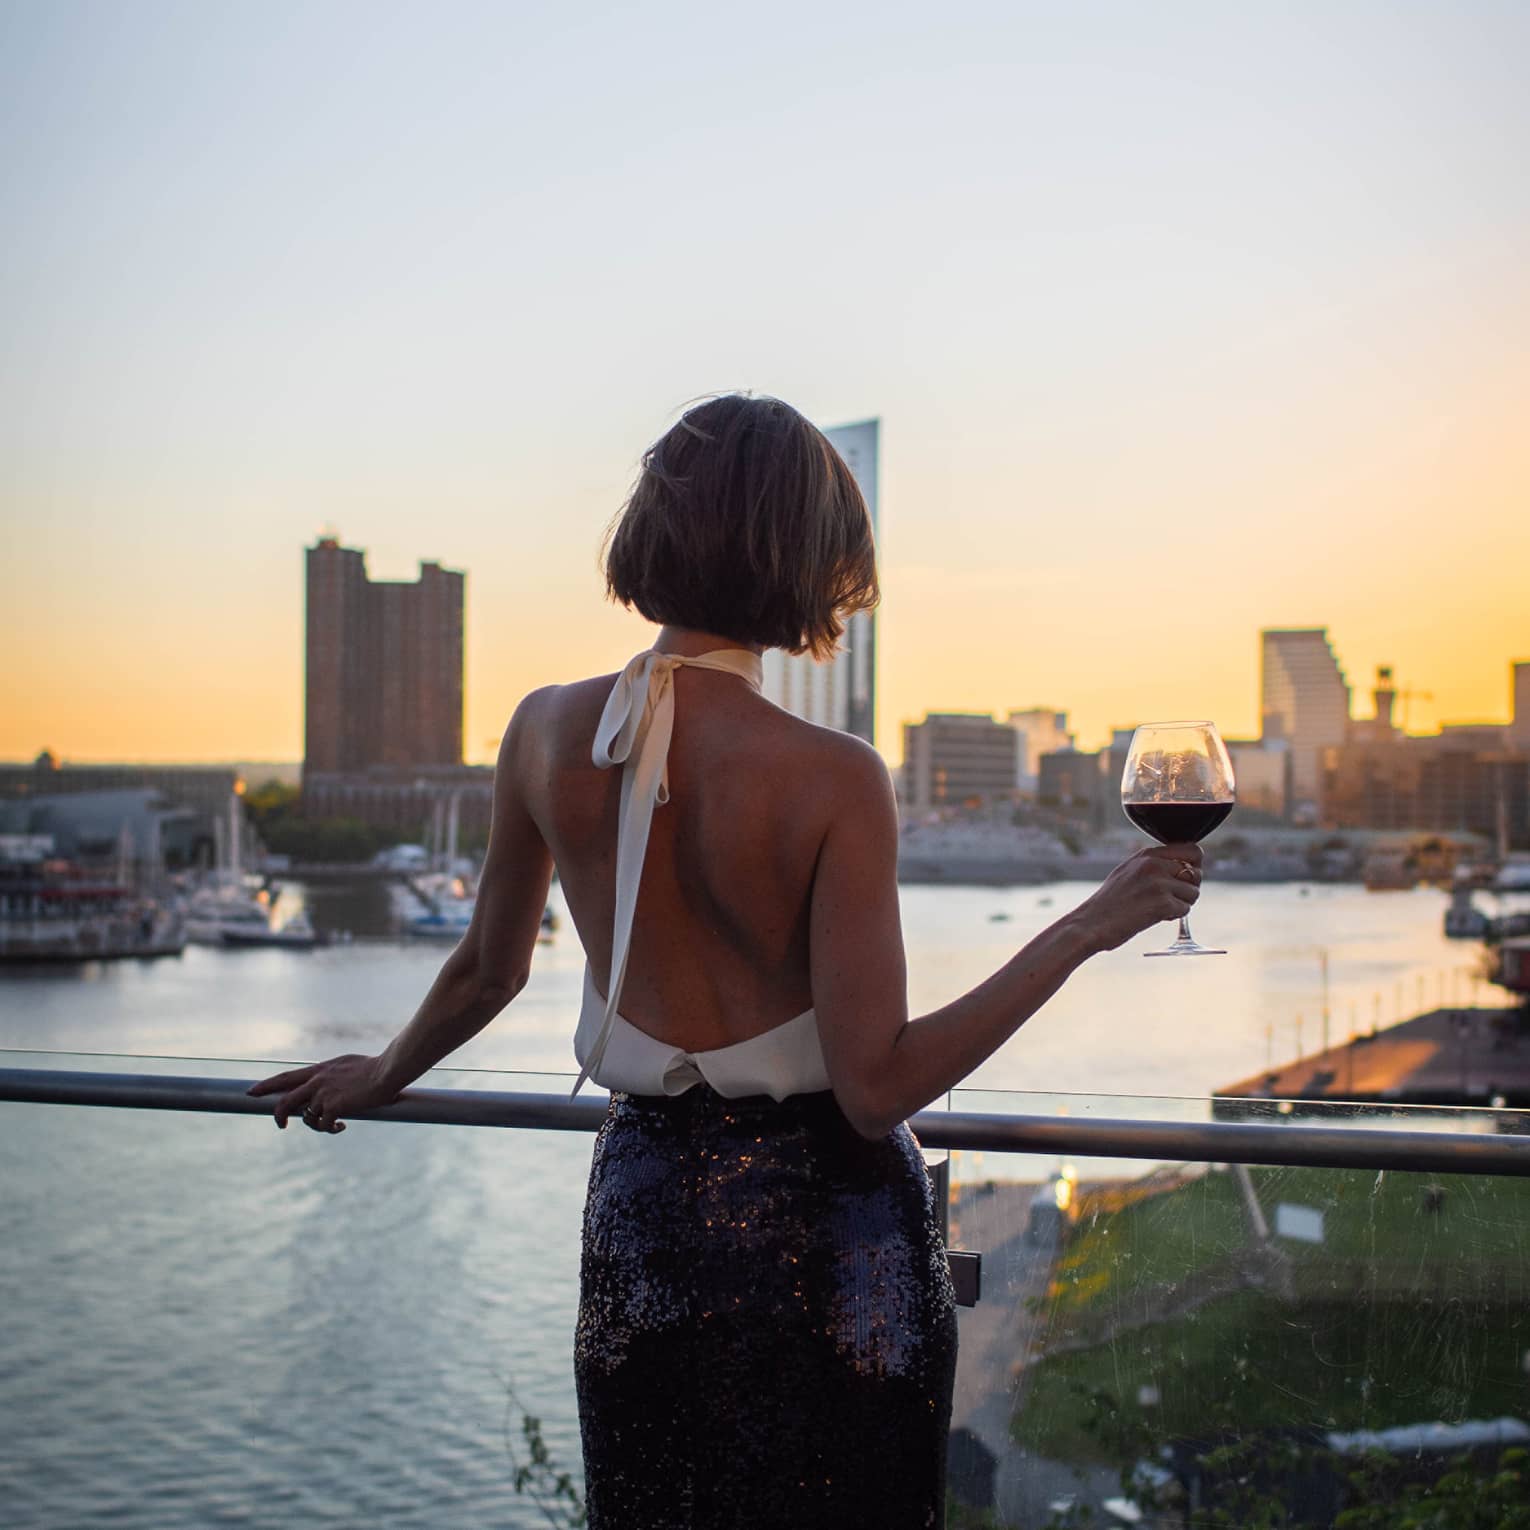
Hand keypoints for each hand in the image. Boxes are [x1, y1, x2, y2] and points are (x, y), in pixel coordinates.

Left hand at [245, 1053, 399, 1133]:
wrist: (387, 1071)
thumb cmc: (375, 1067)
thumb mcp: (347, 1065)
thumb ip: (335, 1075)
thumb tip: (335, 1086)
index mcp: (319, 1069)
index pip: (286, 1077)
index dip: (267, 1085)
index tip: (252, 1091)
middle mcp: (317, 1081)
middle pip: (285, 1100)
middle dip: (278, 1114)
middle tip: (281, 1125)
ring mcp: (324, 1093)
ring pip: (307, 1117)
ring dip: (316, 1125)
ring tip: (332, 1125)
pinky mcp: (334, 1106)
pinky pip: (325, 1124)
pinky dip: (331, 1129)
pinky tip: (343, 1127)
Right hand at [1072, 843, 1202, 953]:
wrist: (1090, 923)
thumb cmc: (1108, 903)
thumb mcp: (1128, 872)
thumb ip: (1153, 865)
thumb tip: (1183, 867)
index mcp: (1147, 854)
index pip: (1192, 850)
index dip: (1194, 866)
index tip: (1183, 878)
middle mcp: (1154, 864)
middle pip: (1196, 873)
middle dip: (1189, 887)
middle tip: (1170, 897)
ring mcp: (1159, 883)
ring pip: (1193, 893)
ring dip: (1181, 904)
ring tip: (1157, 908)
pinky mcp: (1162, 903)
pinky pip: (1185, 909)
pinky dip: (1173, 916)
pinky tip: (1154, 916)